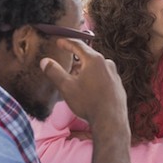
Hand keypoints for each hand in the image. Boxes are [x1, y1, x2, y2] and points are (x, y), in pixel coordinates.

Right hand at [41, 38, 131, 162]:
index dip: (67, 43)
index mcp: (94, 60)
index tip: (59, 41)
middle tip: (66, 67)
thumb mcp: (66, 87)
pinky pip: (103, 77)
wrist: (111, 121)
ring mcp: (115, 74)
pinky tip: (88, 91)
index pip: (78, 46)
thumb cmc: (88, 103)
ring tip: (75, 81)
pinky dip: (94, 79)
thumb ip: (54, 72)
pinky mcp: (118, 85)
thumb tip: (44, 61)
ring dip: (84, 71)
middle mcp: (107, 64)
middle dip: (75, 61)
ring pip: (96, 68)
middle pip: (88, 57)